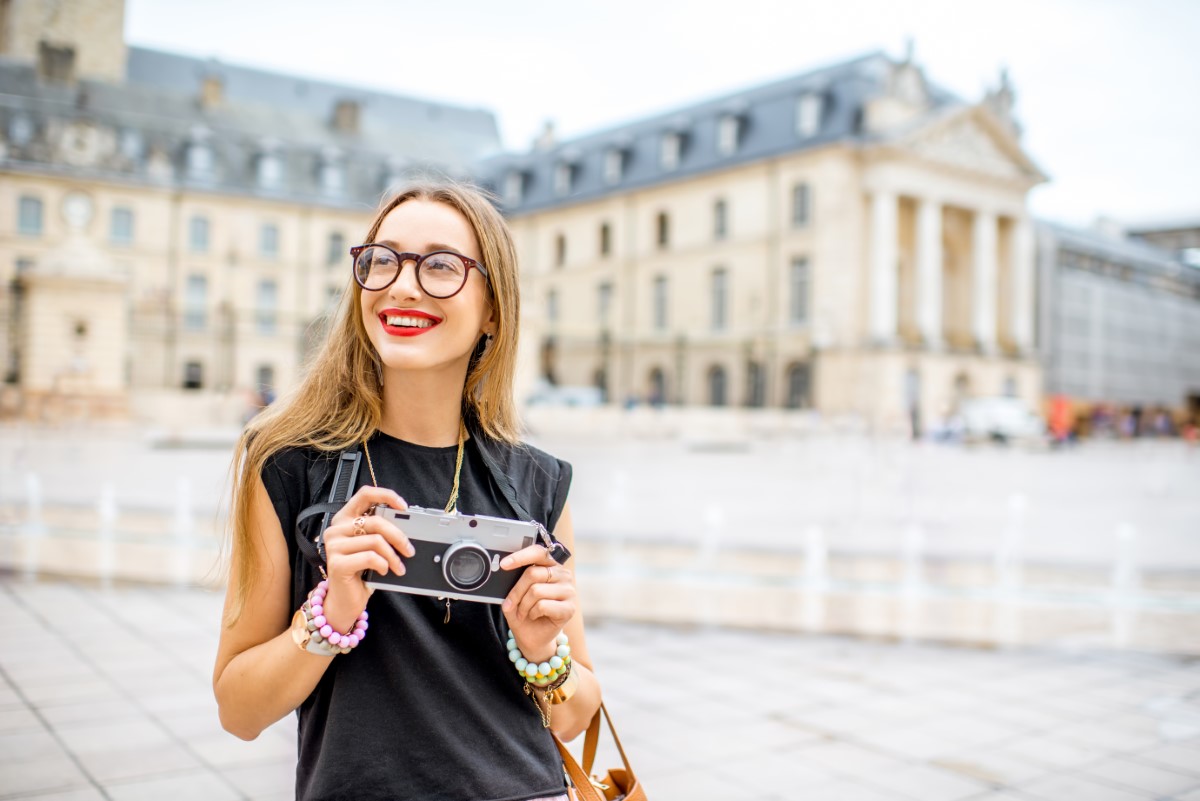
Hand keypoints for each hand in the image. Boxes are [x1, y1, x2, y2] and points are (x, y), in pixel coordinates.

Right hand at [321, 486, 412, 631]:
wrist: (346, 600)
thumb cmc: (361, 571)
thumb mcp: (372, 547)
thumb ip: (380, 533)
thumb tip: (406, 526)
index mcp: (345, 518)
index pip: (365, 494)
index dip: (386, 496)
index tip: (404, 507)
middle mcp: (336, 529)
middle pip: (375, 521)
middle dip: (398, 536)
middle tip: (409, 550)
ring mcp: (333, 546)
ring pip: (375, 541)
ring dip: (393, 556)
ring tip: (399, 566)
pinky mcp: (336, 563)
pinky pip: (370, 557)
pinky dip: (383, 564)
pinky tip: (383, 570)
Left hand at [500, 545, 576, 663]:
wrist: (534, 638)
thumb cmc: (525, 612)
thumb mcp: (515, 595)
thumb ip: (513, 582)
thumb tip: (504, 573)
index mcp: (551, 565)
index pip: (538, 552)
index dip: (520, 556)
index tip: (504, 564)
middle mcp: (563, 574)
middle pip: (532, 574)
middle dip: (516, 592)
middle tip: (509, 604)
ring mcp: (569, 591)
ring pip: (536, 591)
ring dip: (523, 606)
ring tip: (523, 613)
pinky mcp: (570, 608)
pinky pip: (543, 605)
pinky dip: (532, 613)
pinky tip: (535, 616)